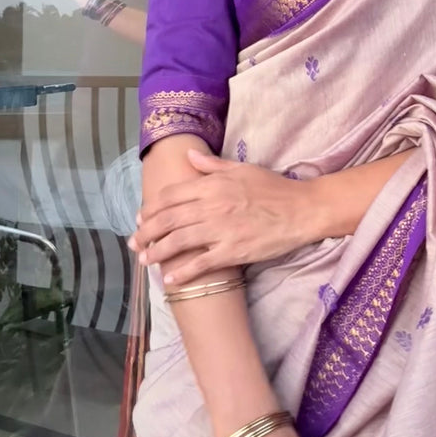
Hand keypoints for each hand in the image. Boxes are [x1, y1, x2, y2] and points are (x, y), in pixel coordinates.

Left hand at [129, 150, 318, 282]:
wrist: (301, 210)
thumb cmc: (273, 187)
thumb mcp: (241, 168)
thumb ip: (212, 165)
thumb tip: (188, 156)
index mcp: (212, 184)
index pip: (170, 196)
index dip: (151, 208)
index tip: (141, 217)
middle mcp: (211, 206)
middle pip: (168, 220)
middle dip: (146, 232)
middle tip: (134, 242)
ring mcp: (221, 230)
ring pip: (178, 242)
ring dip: (156, 252)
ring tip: (144, 259)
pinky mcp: (233, 252)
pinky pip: (201, 264)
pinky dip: (182, 273)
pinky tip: (169, 280)